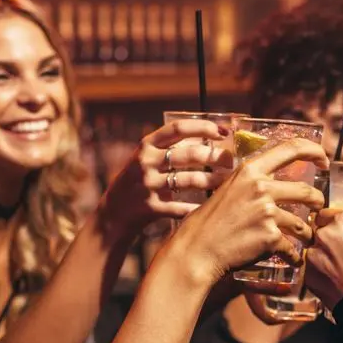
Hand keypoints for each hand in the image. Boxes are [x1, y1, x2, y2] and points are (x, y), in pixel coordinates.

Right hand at [100, 119, 233, 231]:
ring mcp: (147, 185)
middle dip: (215, 157)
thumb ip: (170, 149)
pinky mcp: (150, 207)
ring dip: (212, 181)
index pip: (178, 128)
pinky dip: (197, 208)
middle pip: (188, 154)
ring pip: (188, 180)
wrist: (112, 214)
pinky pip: (181, 207)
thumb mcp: (146, 160)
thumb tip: (211, 140)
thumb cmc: (137, 183)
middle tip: (230, 161)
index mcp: (146, 146)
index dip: (204, 127)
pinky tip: (210, 207)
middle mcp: (145, 163)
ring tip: (225, 182)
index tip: (224, 132)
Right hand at [172, 138, 327, 285]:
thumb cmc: (205, 223)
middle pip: (306, 190)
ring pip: (303, 224)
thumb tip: (267, 179)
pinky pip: (292, 247)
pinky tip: (290, 259)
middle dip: (317, 202)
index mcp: (249, 171)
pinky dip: (293, 255)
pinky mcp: (270, 236)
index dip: (314, 151)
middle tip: (317, 209)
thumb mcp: (224, 190)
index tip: (323, 160)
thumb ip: (247, 183)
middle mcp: (261, 187)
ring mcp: (267, 212)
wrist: (196, 250)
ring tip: (305, 239)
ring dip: (307, 233)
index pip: (292, 148)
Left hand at [306, 209, 342, 309]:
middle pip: (320, 232)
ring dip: (323, 258)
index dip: (335, 224)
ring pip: (314, 251)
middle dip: (330, 241)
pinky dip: (319, 273)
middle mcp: (325, 234)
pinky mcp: (307, 274)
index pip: (328, 214)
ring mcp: (313, 255)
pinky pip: (310, 269)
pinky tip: (336, 281)